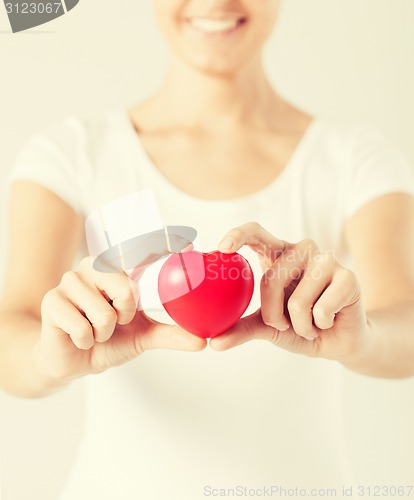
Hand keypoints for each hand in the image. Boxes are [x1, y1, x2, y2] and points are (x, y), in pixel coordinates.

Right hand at [37, 257, 205, 380]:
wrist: (73, 361)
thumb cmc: (108, 340)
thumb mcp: (143, 337)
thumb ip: (171, 335)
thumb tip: (203, 341)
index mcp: (118, 271)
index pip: (141, 252)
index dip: (163, 245)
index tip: (189, 243)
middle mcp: (95, 267)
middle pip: (126, 288)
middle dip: (124, 315)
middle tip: (115, 321)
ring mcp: (71, 280)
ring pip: (104, 312)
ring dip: (104, 332)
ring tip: (95, 330)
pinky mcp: (52, 299)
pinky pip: (82, 326)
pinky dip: (86, 340)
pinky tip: (79, 337)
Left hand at [210, 222, 369, 363]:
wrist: (338, 341)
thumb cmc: (299, 326)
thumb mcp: (267, 326)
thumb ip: (241, 329)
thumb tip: (214, 343)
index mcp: (277, 254)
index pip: (256, 233)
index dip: (238, 235)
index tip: (222, 248)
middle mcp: (301, 250)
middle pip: (271, 280)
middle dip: (273, 315)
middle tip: (285, 324)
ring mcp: (326, 260)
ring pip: (297, 301)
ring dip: (300, 325)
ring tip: (311, 322)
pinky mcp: (348, 276)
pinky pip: (321, 309)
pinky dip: (320, 325)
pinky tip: (329, 320)